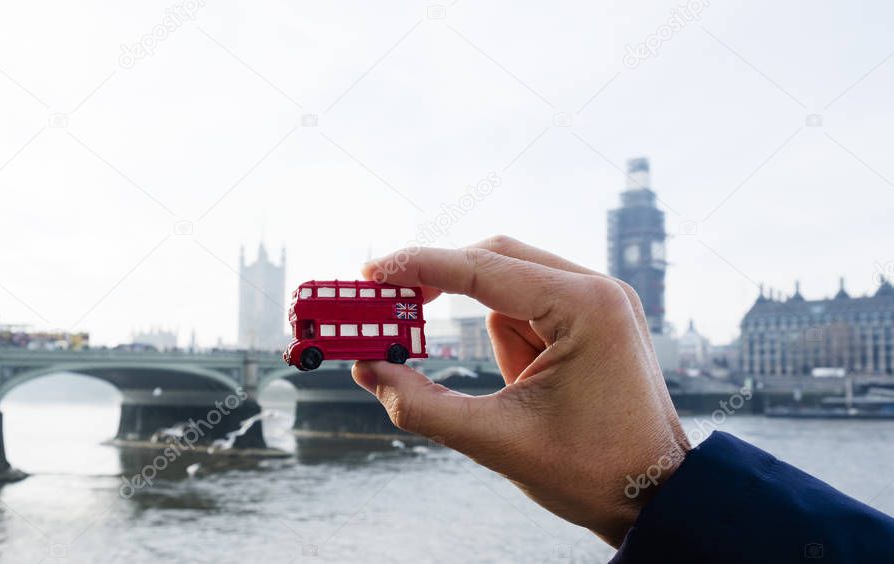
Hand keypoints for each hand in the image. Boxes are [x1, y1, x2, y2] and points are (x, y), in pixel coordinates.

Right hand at [352, 235, 688, 546]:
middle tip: (392, 309)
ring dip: (493, 335)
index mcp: (585, 307)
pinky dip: (512, 341)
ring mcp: (599, 300)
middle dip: (443, 285)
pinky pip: (528, 311)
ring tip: (521, 392)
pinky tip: (534, 387)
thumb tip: (368, 370)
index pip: (483, 268)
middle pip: (495, 260)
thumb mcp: (496, 441)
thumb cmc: (593, 471)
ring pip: (509, 290)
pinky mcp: (593, 317)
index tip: (372, 272)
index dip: (419, 267)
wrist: (656, 496)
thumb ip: (422, 404)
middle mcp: (597, 289)